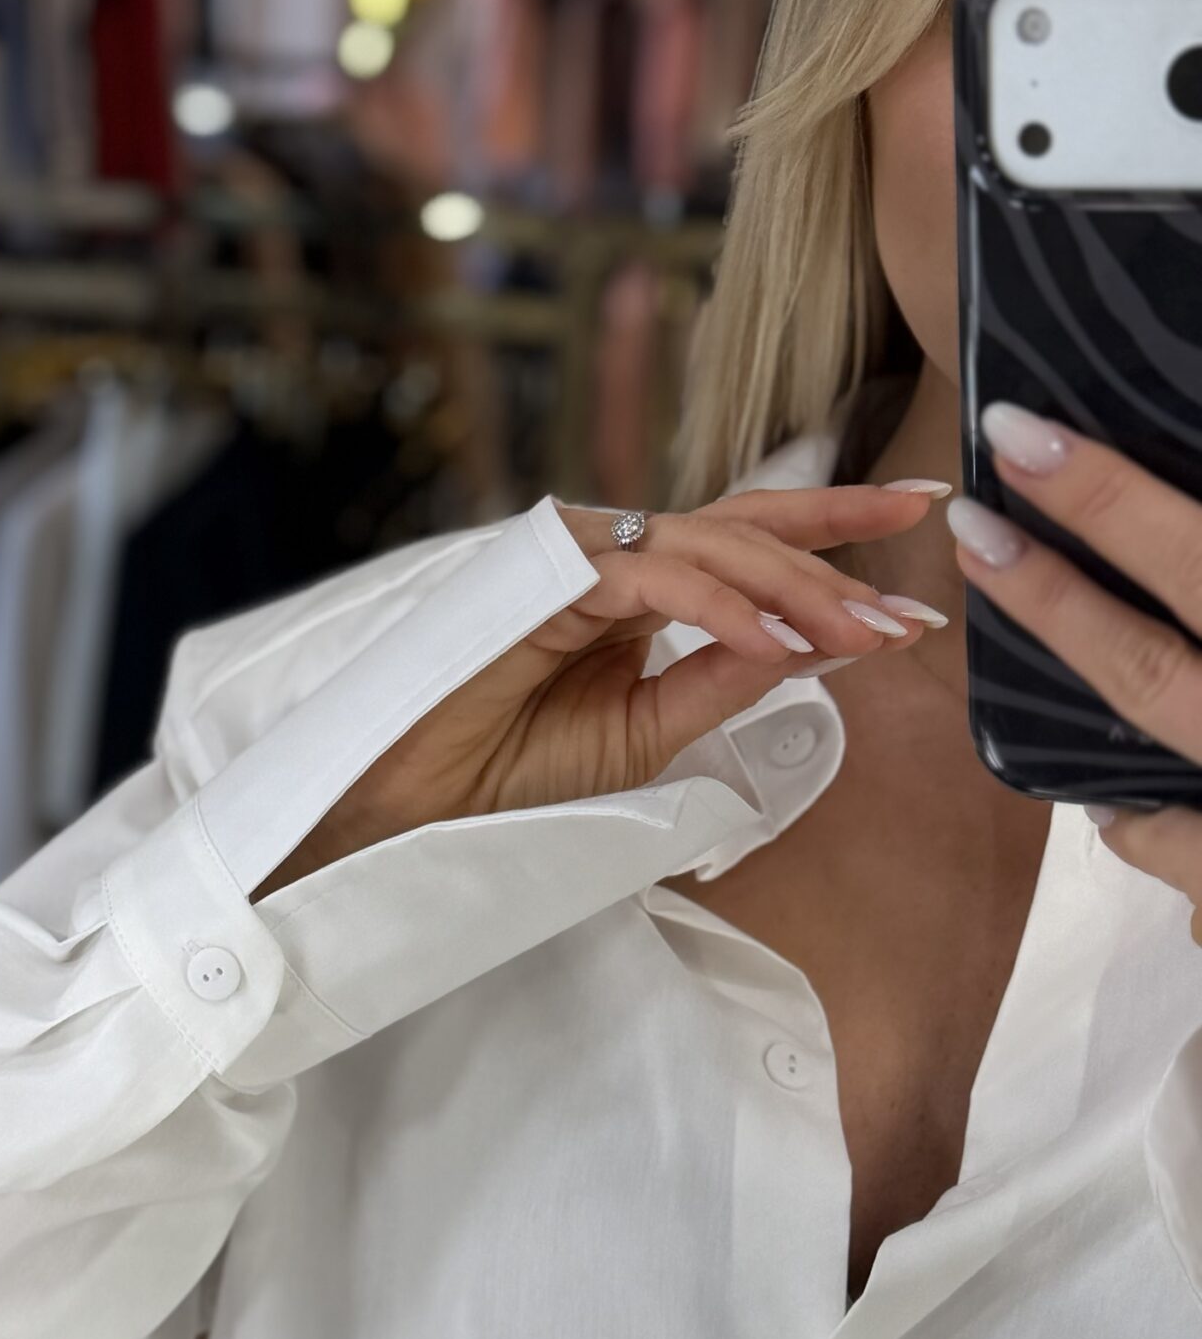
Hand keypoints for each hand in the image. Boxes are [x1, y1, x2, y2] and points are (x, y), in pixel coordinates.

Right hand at [256, 484, 947, 898]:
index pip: (747, 540)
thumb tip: (821, 640)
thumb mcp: (649, 731)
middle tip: (917, 584)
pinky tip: (779, 646)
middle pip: (744, 526)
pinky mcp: (545, 579)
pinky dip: (723, 612)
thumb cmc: (509, 779)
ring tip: (865, 637)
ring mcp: (575, 558)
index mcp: (635, 588)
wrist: (415, 816)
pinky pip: (655, 580)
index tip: (922, 523)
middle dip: (839, 549)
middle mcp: (609, 557)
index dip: (833, 529)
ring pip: (711, 546)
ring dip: (794, 591)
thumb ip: (726, 676)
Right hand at [951, 402, 1201, 937]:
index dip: (1050, 601)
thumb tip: (1112, 811)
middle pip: (1201, 571)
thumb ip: (1194, 860)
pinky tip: (1198, 488)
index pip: (1137, 666)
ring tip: (1144, 399)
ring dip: (1187, 483)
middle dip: (1106, 503)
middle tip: (1018, 425)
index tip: (978, 535)